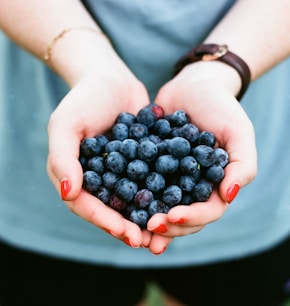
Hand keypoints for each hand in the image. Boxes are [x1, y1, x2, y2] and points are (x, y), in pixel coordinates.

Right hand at [47, 65, 174, 253]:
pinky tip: (179, 203)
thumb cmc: (84, 99)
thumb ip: (62, 159)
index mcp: (78, 175)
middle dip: (129, 226)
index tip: (125, 234)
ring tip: (165, 230)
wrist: (111, 79)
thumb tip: (68, 194)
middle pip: (112, 209)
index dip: (105, 221)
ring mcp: (123, 171)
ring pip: (134, 200)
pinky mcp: (143, 162)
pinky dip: (163, 193)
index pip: (88, 206)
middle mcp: (100, 178)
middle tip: (147, 241)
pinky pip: (152, 180)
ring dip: (147, 217)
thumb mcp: (66, 124)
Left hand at [147, 61, 257, 238]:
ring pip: (160, 206)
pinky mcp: (151, 166)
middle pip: (182, 216)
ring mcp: (170, 178)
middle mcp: (192, 186)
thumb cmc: (220, 106)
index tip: (172, 217)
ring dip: (147, 220)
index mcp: (214, 184)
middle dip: (167, 225)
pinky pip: (141, 184)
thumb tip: (229, 196)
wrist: (192, 86)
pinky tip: (118, 203)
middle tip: (149, 227)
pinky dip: (131, 196)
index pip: (207, 211)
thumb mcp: (238, 131)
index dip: (191, 218)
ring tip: (132, 229)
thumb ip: (242, 164)